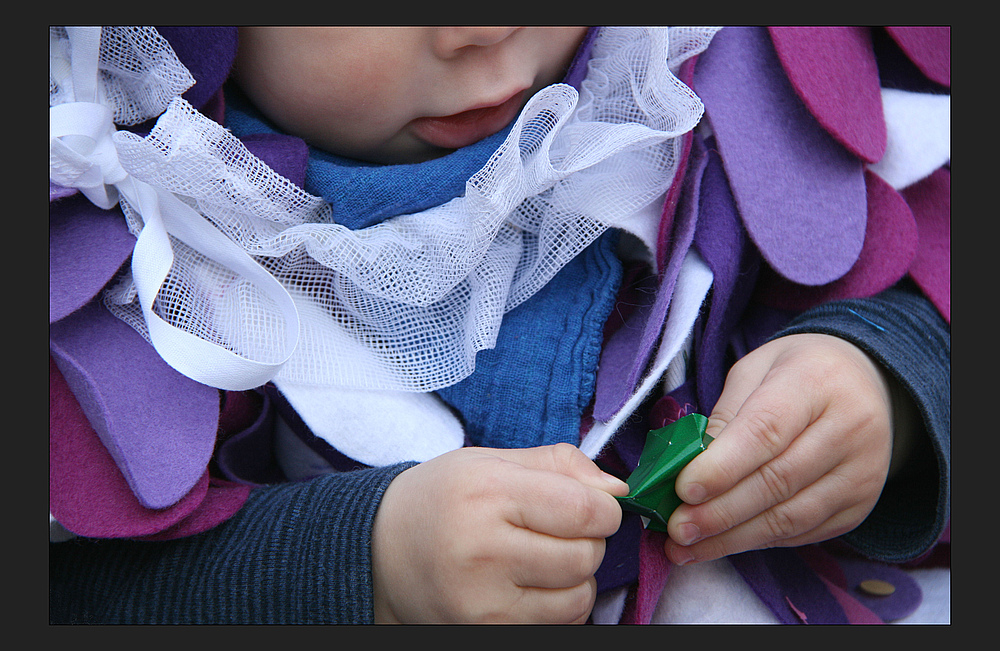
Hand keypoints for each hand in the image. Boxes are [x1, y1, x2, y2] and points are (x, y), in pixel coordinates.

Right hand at [371, 443, 627, 622]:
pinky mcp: (488, 631)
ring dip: (575, 576)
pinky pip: (561, 622)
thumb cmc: (440, 500)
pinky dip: (559, 603)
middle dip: (588, 540)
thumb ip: (557, 464)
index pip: (584, 509)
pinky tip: (528, 586)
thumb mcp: (489, 461)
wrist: (379, 553)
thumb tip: (617, 489)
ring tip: (540, 558)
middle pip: (587, 554)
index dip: (605, 508)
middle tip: (557, 530)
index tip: (595, 506)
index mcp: (486, 492)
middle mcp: (483, 549)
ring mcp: (484, 600)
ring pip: (580, 594)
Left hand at [663, 333, 906, 564]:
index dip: (722, 467)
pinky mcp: (860, 505)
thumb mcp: (754, 371)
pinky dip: (759, 541)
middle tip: (676, 528)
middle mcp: (849, 429)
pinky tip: (724, 543)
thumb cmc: (795, 372)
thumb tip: (690, 467)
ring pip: (791, 517)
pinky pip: (804, 532)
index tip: (683, 490)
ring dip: (734, 538)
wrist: (864, 382)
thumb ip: (725, 414)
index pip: (766, 431)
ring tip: (688, 547)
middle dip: (720, 512)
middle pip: (777, 481)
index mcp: (816, 383)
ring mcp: (861, 472)